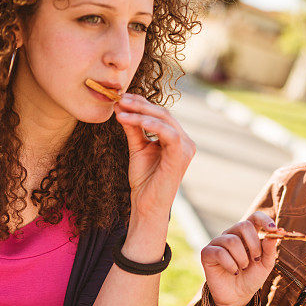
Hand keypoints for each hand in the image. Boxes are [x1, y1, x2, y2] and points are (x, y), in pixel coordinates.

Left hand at [114, 94, 194, 221]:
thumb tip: (121, 107)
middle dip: (139, 104)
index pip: (160, 114)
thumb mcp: (137, 148)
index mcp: (177, 139)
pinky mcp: (181, 156)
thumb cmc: (144, 180)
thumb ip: (133, 128)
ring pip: (165, 119)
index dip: (141, 104)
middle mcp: (186, 141)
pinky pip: (168, 133)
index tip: (120, 99)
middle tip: (119, 99)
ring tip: (121, 108)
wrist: (147, 206)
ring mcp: (186, 148)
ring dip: (141, 111)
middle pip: (163, 113)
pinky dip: (149, 124)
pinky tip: (131, 119)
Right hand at [201, 211, 279, 305]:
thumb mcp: (265, 265)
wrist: (237, 296)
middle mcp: (232, 234)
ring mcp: (218, 242)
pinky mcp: (207, 253)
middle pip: (244, 225)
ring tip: (243, 268)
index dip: (264, 219)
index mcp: (247, 235)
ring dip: (242, 258)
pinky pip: (220, 252)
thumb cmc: (251, 278)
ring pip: (232, 241)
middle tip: (255, 259)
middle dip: (254, 244)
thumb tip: (276, 233)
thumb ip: (270, 250)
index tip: (274, 229)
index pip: (254, 217)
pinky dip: (231, 265)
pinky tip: (233, 272)